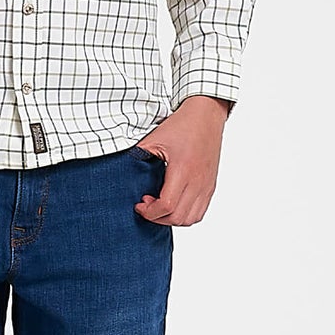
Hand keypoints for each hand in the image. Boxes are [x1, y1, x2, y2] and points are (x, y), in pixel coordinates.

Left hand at [134, 95, 232, 226]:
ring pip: (190, 219)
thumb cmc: (182, 125)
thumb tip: (123, 173)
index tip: (139, 204)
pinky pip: (200, 212)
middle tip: (146, 205)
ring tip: (160, 206)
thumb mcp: (154, 138)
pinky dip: (185, 215)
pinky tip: (173, 203)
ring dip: (172, 219)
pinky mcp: (210, 185)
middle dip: (157, 217)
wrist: (206, 115)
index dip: (149, 212)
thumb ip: (138, 157)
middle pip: (177, 217)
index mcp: (183, 170)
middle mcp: (198, 181)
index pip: (166, 205)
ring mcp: (206, 185)